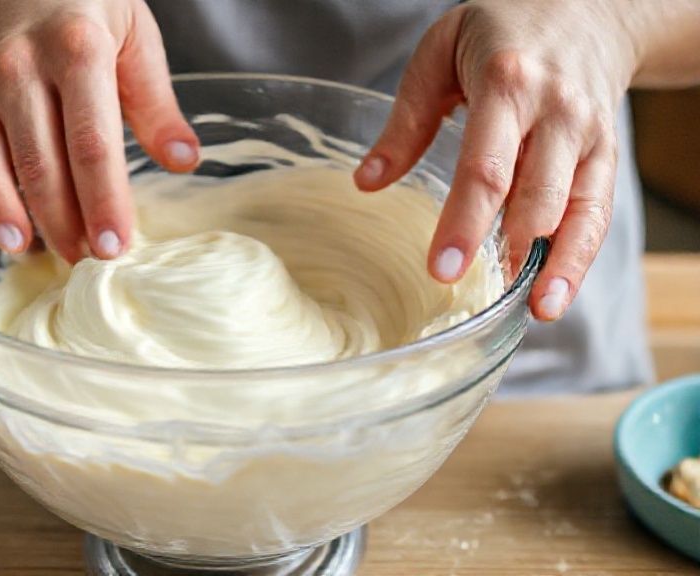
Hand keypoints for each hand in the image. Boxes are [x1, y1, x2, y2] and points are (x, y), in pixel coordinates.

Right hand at [0, 0, 198, 261]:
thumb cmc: (77, 6)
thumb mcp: (131, 33)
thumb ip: (155, 101)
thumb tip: (185, 161)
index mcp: (77, 48)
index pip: (92, 142)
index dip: (105, 201)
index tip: (118, 245)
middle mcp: (21, 66)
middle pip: (46, 164)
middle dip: (71, 223)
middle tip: (94, 263)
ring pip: (2, 168)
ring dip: (31, 223)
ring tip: (58, 258)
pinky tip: (10, 237)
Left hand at [353, 0, 637, 320]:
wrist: (588, 8)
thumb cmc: (501, 30)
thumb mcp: (440, 53)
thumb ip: (405, 120)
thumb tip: (367, 182)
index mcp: (507, 83)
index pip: (485, 167)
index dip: (464, 222)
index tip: (441, 269)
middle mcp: (557, 111)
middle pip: (534, 194)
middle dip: (504, 249)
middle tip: (470, 293)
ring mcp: (588, 135)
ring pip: (578, 209)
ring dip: (556, 263)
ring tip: (533, 310)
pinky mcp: (606, 154)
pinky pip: (598, 212)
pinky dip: (580, 256)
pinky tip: (555, 292)